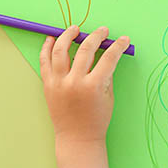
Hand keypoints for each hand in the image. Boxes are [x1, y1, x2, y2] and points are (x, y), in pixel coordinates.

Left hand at [39, 25, 130, 147]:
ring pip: (60, 50)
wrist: (77, 138)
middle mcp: (74, 82)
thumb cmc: (97, 119)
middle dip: (96, 36)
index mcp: (94, 86)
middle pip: (86, 49)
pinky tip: (51, 39)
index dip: (118, 46)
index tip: (123, 39)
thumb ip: (107, 73)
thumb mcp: (108, 95)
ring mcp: (58, 83)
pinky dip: (46, 49)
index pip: (109, 57)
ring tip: (75, 29)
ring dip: (67, 36)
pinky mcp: (47, 86)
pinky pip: (44, 62)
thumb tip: (108, 52)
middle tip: (103, 30)